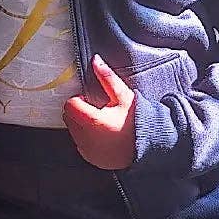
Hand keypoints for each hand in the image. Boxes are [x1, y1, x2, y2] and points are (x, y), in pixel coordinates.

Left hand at [62, 54, 135, 169]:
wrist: (150, 144)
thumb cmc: (138, 120)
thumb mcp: (123, 96)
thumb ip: (107, 78)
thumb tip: (95, 60)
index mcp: (94, 121)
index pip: (70, 105)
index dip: (79, 100)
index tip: (91, 100)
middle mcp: (87, 138)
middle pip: (68, 118)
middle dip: (78, 111)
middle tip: (96, 110)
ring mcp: (88, 150)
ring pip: (73, 131)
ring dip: (81, 124)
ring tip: (101, 122)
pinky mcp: (91, 158)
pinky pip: (80, 144)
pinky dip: (86, 138)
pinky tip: (102, 135)